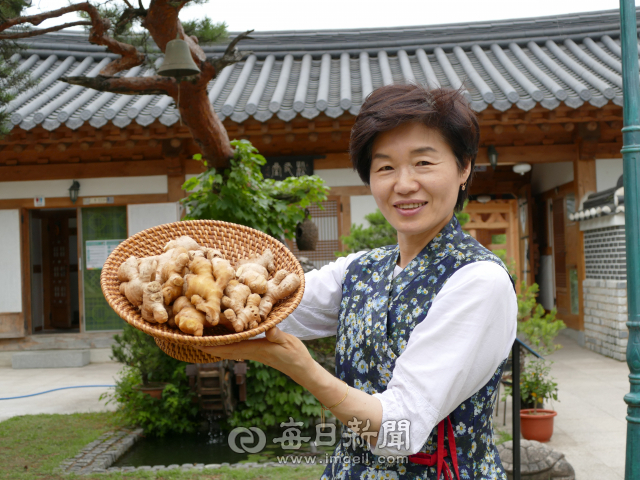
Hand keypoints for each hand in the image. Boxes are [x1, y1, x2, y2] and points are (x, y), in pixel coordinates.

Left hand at [195, 327, 315, 383]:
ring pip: (230, 350)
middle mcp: (251, 352)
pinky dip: (228, 345)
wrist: (301, 369)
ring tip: (203, 340)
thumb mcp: (288, 342)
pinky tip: (225, 340)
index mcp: (255, 349)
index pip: (229, 347)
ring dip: (217, 346)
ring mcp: (254, 353)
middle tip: (192, 340)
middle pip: (225, 350)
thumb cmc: (296, 355)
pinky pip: (238, 348)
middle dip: (209, 346)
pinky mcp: (258, 352)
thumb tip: (269, 330)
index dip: (213, 345)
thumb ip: (277, 336)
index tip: (197, 342)